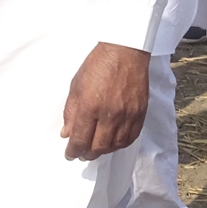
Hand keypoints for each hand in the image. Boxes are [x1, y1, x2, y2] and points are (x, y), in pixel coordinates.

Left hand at [61, 42, 149, 160]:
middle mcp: (109, 115)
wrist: (124, 52)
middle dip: (87, 154)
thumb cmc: (98, 65)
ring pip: (114, 146)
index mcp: (90, 106)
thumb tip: (67, 133)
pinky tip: (112, 142)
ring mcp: (126, 116)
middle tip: (81, 153)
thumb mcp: (76, 86)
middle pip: (98, 147)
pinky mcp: (139, 115)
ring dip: (103, 150)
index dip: (73, 151)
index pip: (80, 139)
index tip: (70, 154)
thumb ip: (71, 111)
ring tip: (96, 148)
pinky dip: (119, 145)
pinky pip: (130, 139)